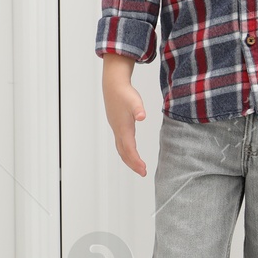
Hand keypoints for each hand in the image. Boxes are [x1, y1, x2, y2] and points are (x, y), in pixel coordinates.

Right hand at [101, 55, 147, 176]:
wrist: (113, 85)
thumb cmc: (124, 93)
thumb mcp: (135, 101)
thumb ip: (138, 109)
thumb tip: (142, 116)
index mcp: (123, 128)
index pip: (129, 149)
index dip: (136, 161)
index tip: (144, 170)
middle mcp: (118, 130)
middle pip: (124, 152)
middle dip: (133, 164)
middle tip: (143, 172)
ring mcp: (116, 128)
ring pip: (121, 148)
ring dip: (128, 158)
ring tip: (138, 166)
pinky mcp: (117, 125)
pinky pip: (120, 143)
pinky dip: (126, 151)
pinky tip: (131, 150)